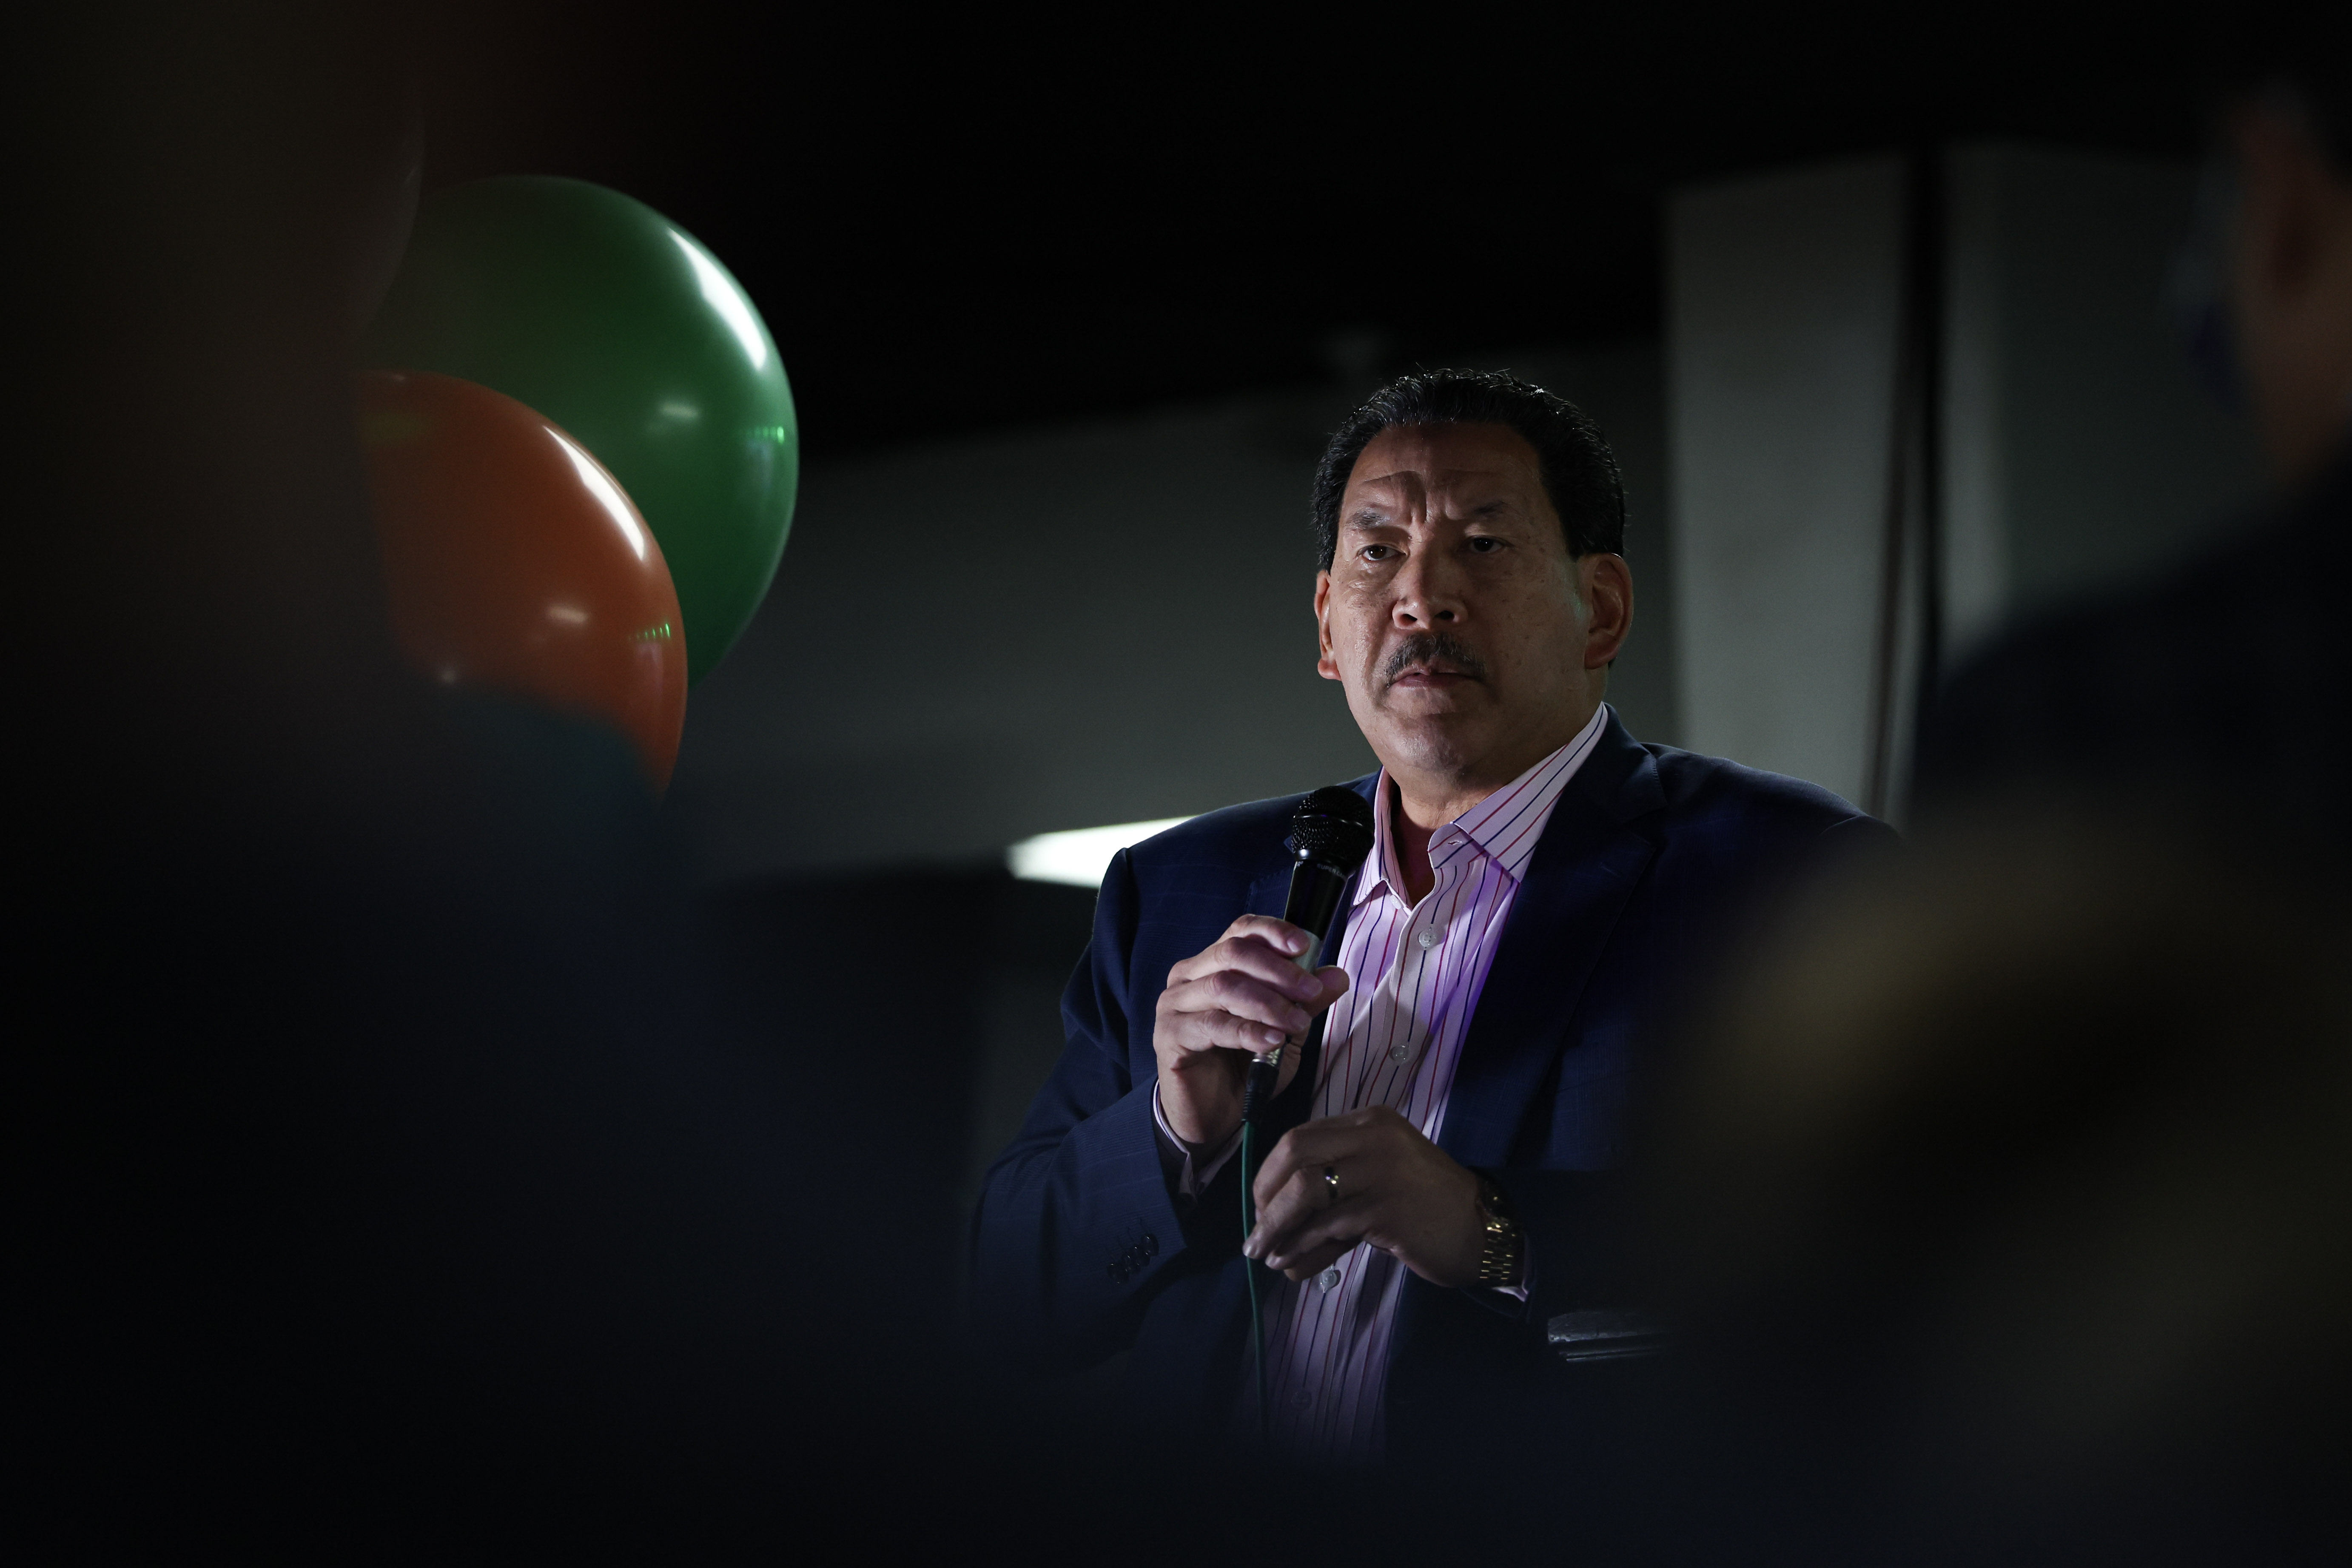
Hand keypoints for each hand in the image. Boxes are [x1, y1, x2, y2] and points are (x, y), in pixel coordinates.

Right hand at [1153, 916, 1349, 1150]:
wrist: (1213, 1116)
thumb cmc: (1244, 1066)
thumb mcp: (1283, 1031)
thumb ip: (1303, 1003)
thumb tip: (1336, 976)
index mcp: (1212, 964)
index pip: (1240, 931)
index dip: (1272, 932)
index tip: (1304, 946)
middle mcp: (1187, 977)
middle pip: (1232, 952)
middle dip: (1278, 970)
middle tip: (1310, 992)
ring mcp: (1173, 1005)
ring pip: (1222, 986)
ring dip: (1267, 1003)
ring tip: (1296, 1024)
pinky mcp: (1169, 1036)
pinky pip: (1211, 1026)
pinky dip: (1247, 1031)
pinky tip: (1272, 1042)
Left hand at [1242, 1106, 1485, 1287]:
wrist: (1479, 1228)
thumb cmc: (1422, 1207)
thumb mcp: (1374, 1182)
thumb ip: (1331, 1188)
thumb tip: (1272, 1220)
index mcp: (1368, 1122)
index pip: (1298, 1137)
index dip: (1269, 1175)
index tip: (1260, 1207)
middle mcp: (1373, 1137)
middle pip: (1294, 1155)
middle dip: (1265, 1198)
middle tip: (1258, 1233)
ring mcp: (1381, 1170)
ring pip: (1306, 1191)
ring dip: (1276, 1227)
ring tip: (1266, 1254)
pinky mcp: (1387, 1208)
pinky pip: (1329, 1226)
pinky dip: (1303, 1247)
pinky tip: (1293, 1264)